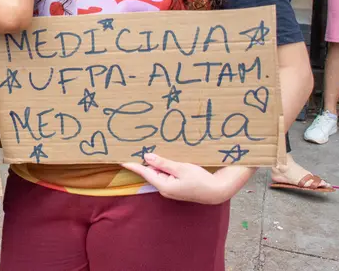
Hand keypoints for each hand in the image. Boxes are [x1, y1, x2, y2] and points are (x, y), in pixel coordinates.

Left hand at [121, 153, 250, 204]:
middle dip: (142, 161)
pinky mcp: (176, 186)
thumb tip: (146, 157)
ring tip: (146, 150)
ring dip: (154, 162)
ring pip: (158, 172)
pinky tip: (162, 157)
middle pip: (150, 172)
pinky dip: (162, 166)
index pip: (144, 172)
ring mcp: (170, 188)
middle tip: (133, 148)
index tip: (120, 159)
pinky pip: (165, 174)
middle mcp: (164, 189)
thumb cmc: (201, 180)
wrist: (217, 191)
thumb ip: (163, 163)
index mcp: (164, 186)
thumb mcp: (181, 168)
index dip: (132, 165)